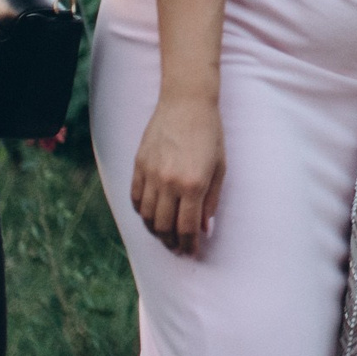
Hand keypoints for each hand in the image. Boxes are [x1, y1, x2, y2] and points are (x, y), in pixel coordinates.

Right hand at [130, 93, 224, 255]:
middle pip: (164, 226)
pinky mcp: (138, 165)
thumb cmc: (209, 133)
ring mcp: (151, 174)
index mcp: (194, 184)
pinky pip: (136, 198)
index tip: (190, 252)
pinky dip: (142, 212)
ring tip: (165, 235)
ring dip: (156, 230)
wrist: (186, 103)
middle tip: (177, 248)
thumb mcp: (220, 167)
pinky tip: (151, 215)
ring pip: (147, 216)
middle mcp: (169, 182)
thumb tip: (203, 228)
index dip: (188, 245)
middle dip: (171, 243)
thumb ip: (211, 200)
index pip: (186, 227)